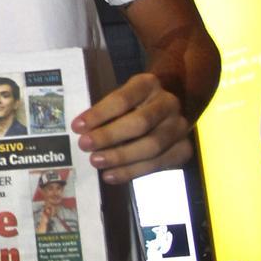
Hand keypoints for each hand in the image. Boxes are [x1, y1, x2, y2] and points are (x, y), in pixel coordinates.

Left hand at [71, 72, 191, 183]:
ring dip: (120, 156)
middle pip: (140, 122)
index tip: (77, 126)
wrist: (165, 111)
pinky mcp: (183, 148)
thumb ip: (104, 113)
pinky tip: (110, 176)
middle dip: (109, 136)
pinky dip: (132, 171)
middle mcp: (168, 103)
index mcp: (148, 84)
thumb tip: (80, 132)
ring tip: (96, 161)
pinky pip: (158, 164)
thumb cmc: (132, 105)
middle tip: (84, 145)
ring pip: (151, 145)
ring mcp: (179, 126)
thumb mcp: (119, 99)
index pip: (123, 99)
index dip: (99, 114)